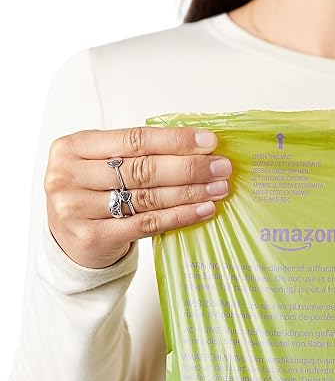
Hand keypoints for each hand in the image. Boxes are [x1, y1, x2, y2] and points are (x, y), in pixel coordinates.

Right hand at [45, 126, 231, 268]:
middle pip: (142, 169)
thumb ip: (134, 153)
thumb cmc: (90, 195)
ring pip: (147, 197)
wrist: (68, 241)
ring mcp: (77, 208)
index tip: (208, 142)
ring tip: (218, 188)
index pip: (134, 139)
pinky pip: (147, 224)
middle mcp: (69, 176)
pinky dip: (179, 216)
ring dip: (190, 192)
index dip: (175, 140)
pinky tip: (203, 210)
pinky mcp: (93, 237)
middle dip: (189, 167)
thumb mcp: (99, 165)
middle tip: (220, 167)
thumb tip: (195, 146)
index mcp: (73, 147)